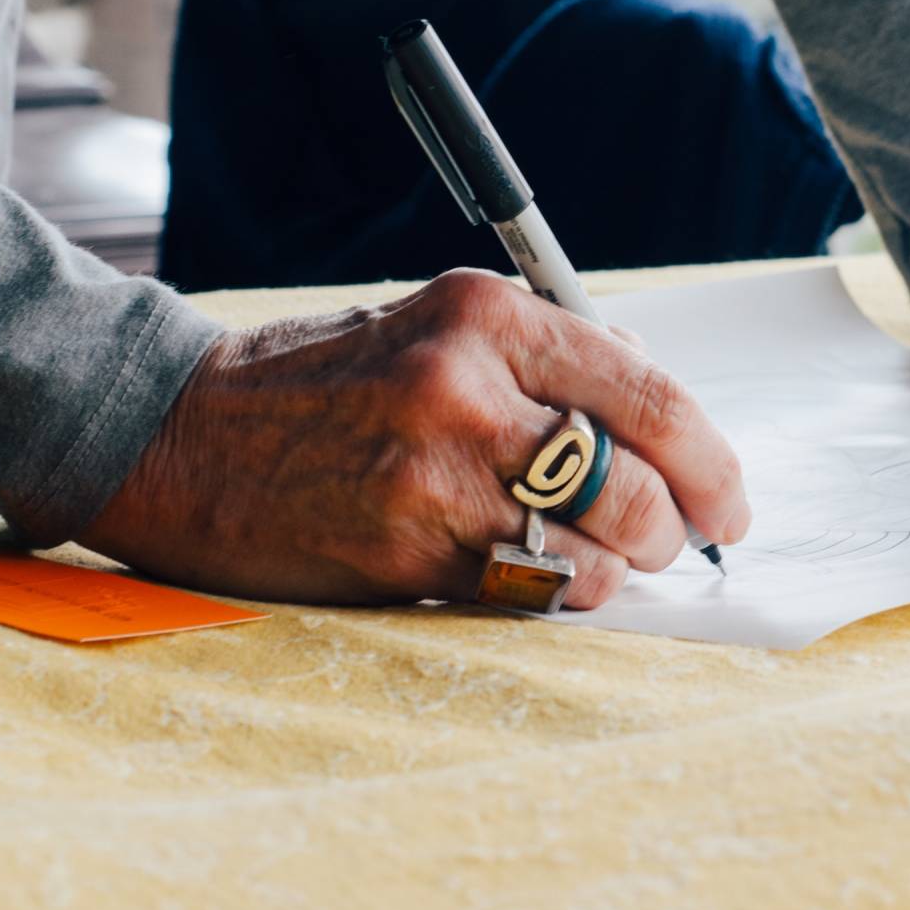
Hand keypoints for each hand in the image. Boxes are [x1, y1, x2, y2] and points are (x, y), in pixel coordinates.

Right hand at [81, 270, 749, 609]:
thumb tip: (661, 408)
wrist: (179, 437)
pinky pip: (531, 590)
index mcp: (488, 316)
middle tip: (673, 538)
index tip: (730, 499)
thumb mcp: (439, 327)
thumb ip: (554, 357)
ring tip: (604, 557)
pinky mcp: (405, 551)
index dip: (712, 460)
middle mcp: (466, 388)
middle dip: (675, 525)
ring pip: (593, 549)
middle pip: (635, 480)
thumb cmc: (331, 380)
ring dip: (620, 567)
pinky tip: (543, 575)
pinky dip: (560, 593)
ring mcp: (433, 476)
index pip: (648, 392)